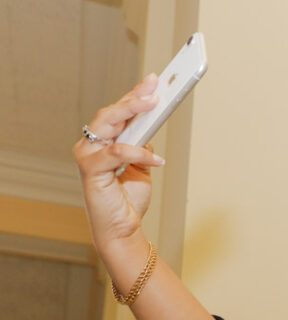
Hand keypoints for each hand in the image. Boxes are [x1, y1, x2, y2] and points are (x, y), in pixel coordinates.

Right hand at [73, 74, 165, 253]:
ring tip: (153, 104)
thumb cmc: (128, 199)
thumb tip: (148, 130)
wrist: (122, 228)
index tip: (154, 81)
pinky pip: (117, 153)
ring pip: (108, 124)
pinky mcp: (90, 170)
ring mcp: (88, 155)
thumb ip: (141, 147)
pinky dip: (138, 154)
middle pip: (112, 113)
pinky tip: (157, 160)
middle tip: (155, 84)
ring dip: (131, 111)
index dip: (135, 95)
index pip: (119, 112)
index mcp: (103, 141)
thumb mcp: (141, 168)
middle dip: (134, 96)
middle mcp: (91, 144)